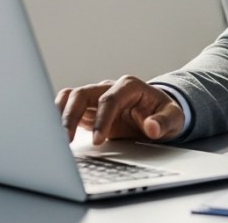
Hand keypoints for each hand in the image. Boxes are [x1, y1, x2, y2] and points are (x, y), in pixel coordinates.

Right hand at [55, 75, 184, 145]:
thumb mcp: (174, 118)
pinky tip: (54, 133)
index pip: (109, 99)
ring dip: (59, 115)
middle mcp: (109, 87)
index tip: (98, 140)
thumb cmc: (165, 113)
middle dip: (71, 115)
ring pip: (70, 98)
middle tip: (65, 140)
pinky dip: (58, 117)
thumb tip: (152, 127)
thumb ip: (164, 122)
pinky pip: (67, 107)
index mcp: (129, 86)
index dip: (102, 119)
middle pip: (82, 94)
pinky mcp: (88, 108)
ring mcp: (96, 97)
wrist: (159, 113)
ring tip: (54, 137)